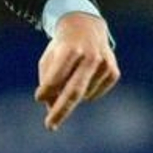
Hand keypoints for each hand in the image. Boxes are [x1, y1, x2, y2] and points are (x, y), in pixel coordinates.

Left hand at [35, 12, 118, 130]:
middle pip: (74, 91)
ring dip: (72, 93)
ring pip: (83, 94)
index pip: (57, 76)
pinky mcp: (114, 72)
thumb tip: (52, 107)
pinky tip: (85, 75)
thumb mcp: (49, 58)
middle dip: (61, 110)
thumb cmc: (62, 47)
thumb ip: (48, 81)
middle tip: (49, 126)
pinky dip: (86, 91)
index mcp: (70, 50)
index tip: (38, 98)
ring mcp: (104, 64)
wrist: (86, 27)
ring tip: (72, 73)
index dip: (47, 89)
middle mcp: (90, 56)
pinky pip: (94, 94)